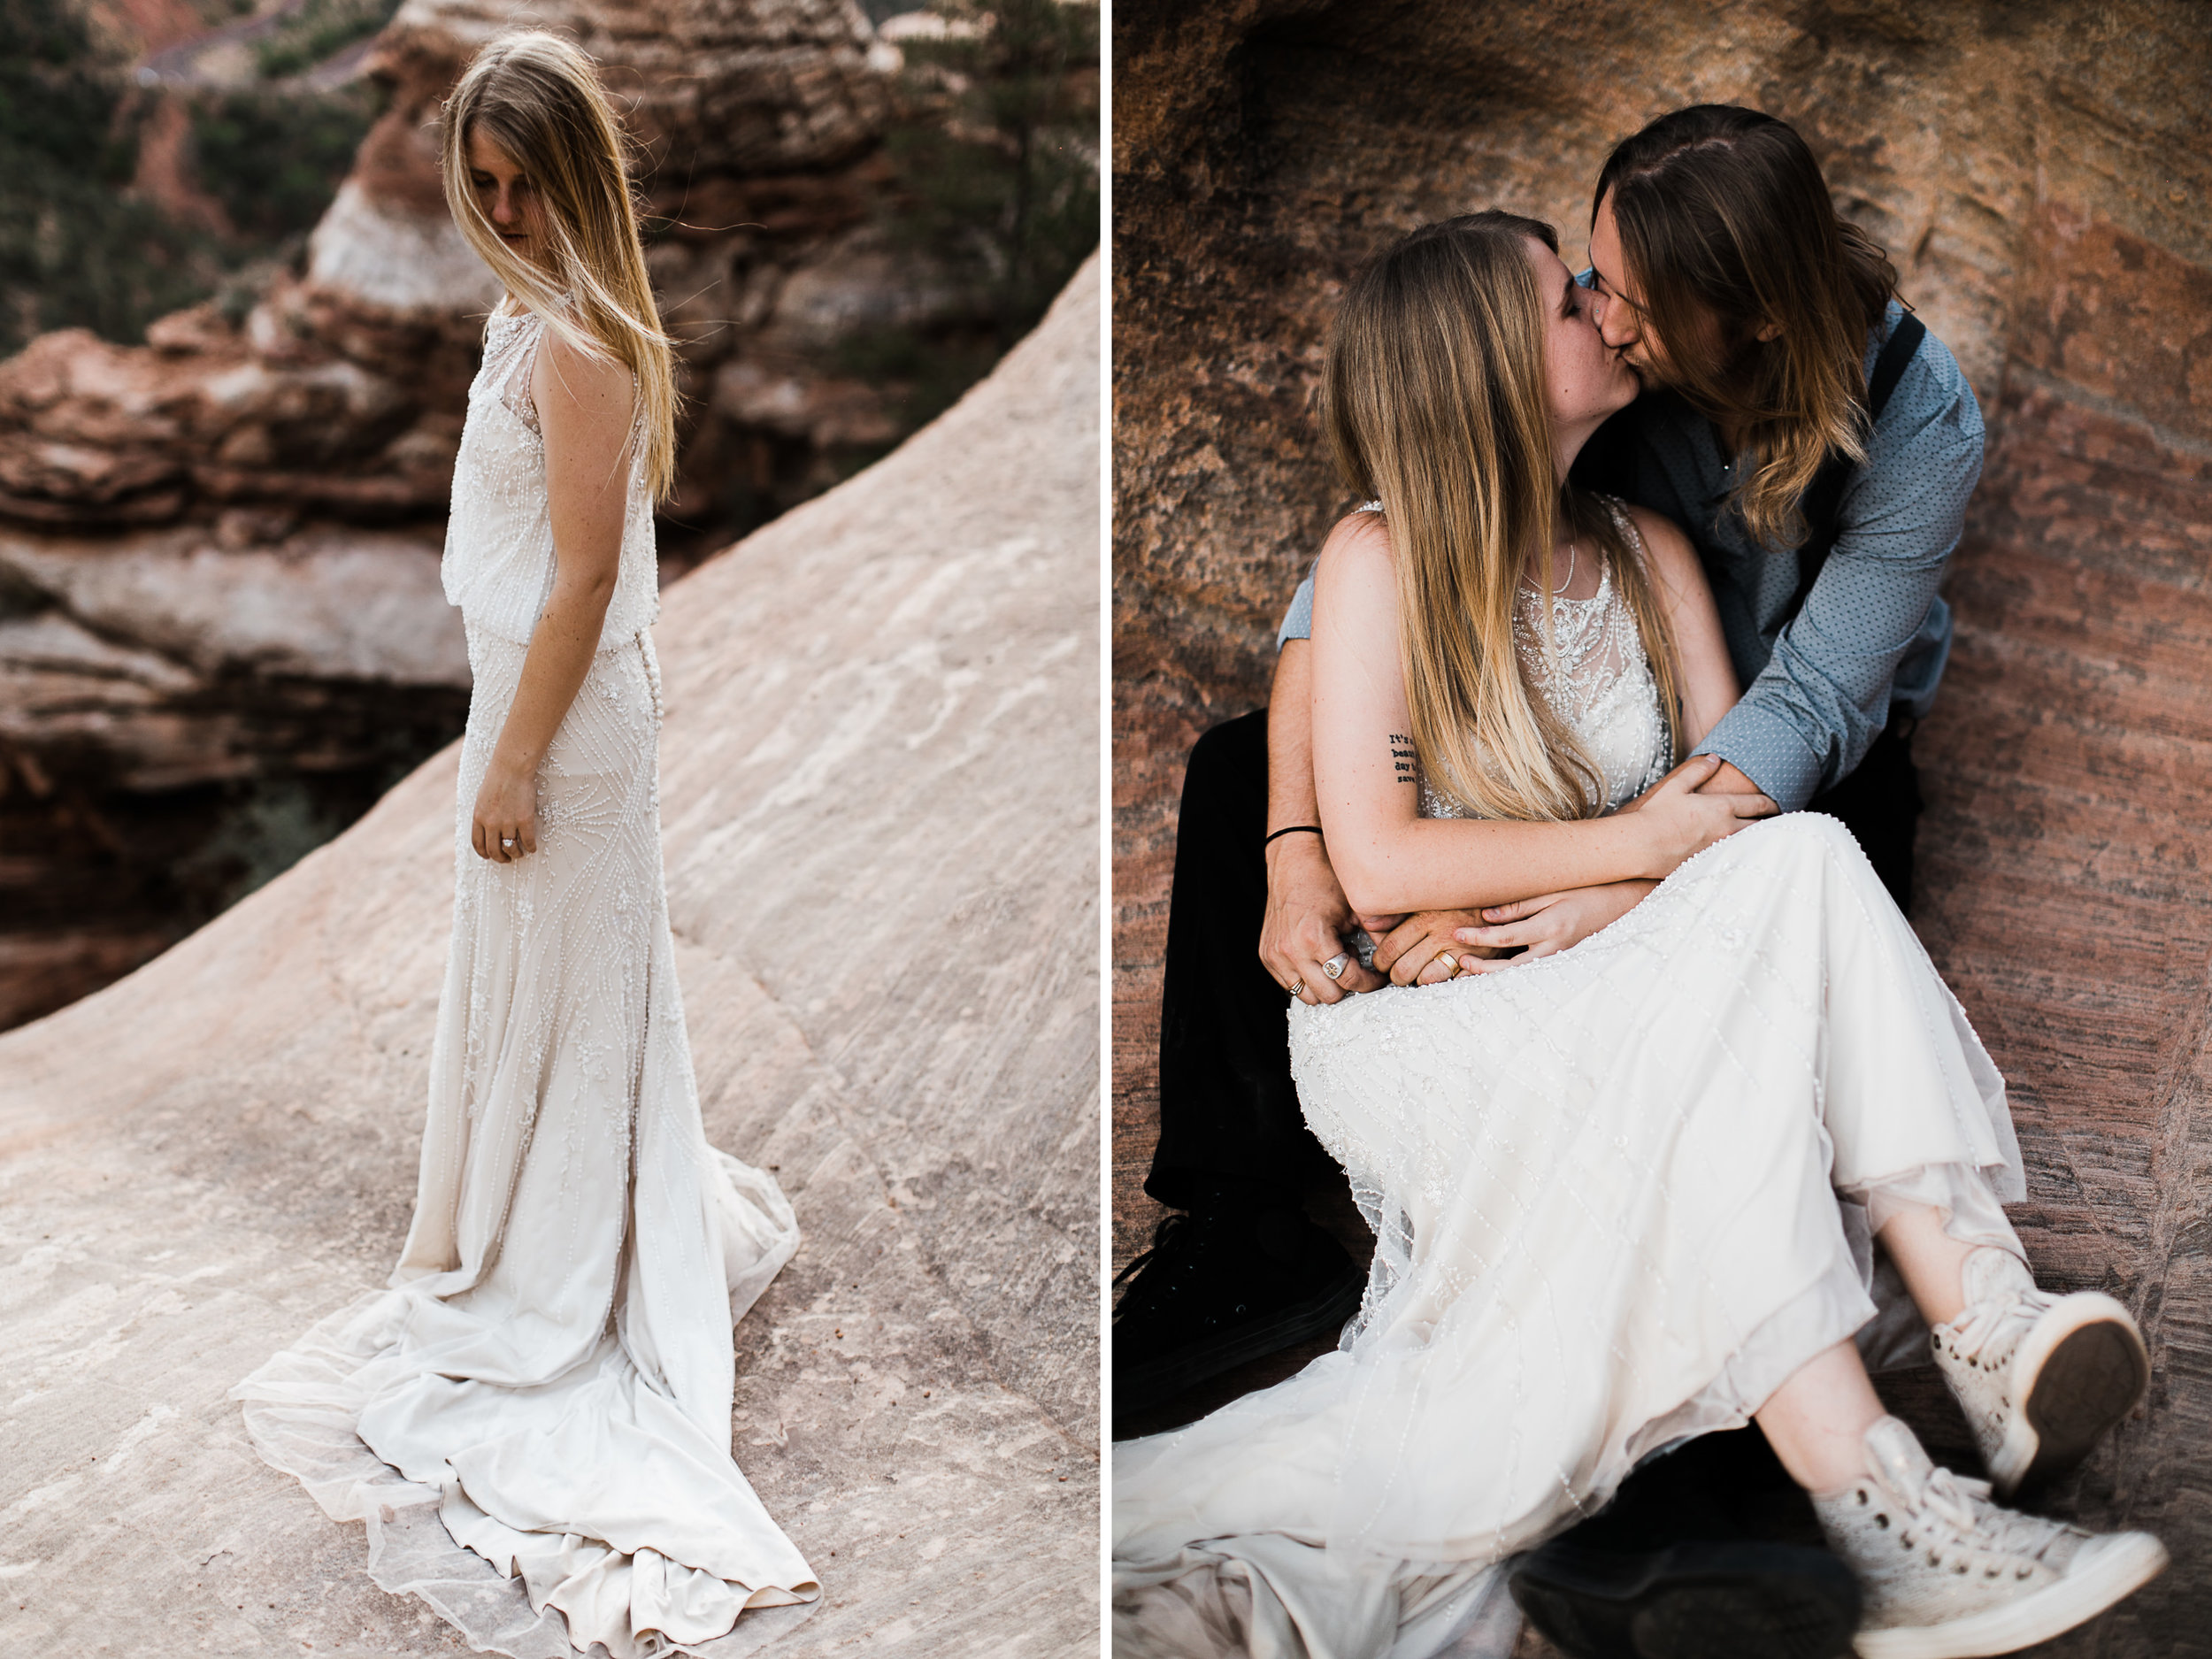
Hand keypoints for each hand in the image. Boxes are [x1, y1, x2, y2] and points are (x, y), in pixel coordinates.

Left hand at [471, 760, 538, 862]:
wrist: (512, 767)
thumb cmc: (498, 779)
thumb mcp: (482, 799)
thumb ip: (483, 815)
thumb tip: (486, 829)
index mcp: (478, 818)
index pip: (478, 844)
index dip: (485, 854)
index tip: (490, 856)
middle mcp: (491, 823)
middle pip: (494, 851)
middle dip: (501, 858)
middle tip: (507, 859)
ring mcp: (508, 822)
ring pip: (511, 849)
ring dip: (516, 855)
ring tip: (520, 853)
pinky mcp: (525, 820)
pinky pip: (528, 841)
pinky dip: (530, 847)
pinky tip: (532, 847)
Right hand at [1261, 832, 1387, 1004]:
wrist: (1292, 861)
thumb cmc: (1324, 878)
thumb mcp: (1355, 907)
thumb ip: (1376, 935)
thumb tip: (1392, 957)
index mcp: (1315, 938)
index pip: (1348, 980)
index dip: (1369, 982)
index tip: (1377, 977)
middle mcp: (1291, 950)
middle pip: (1329, 995)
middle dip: (1348, 985)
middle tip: (1357, 967)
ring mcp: (1275, 954)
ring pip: (1307, 995)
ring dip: (1325, 985)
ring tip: (1335, 960)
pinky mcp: (1266, 954)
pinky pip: (1289, 984)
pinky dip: (1307, 978)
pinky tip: (1318, 957)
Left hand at [1374, 910, 1501, 985]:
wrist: (1499, 901)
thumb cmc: (1456, 902)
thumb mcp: (1426, 899)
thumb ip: (1397, 912)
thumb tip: (1368, 924)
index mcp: (1425, 917)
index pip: (1390, 947)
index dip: (1380, 960)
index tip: (1381, 962)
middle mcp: (1441, 934)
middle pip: (1403, 968)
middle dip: (1394, 976)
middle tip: (1395, 973)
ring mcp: (1459, 950)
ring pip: (1423, 979)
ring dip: (1414, 982)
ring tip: (1413, 976)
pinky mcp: (1474, 961)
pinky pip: (1448, 983)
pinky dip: (1436, 983)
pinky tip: (1434, 976)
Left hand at [1451, 881, 1655, 972]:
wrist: (1621, 905)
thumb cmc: (1585, 892)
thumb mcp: (1552, 892)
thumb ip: (1519, 905)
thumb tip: (1486, 915)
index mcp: (1550, 927)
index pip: (1506, 938)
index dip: (1478, 938)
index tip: (1456, 935)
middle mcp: (1554, 949)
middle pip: (1510, 968)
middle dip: (1481, 967)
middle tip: (1458, 960)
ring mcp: (1559, 959)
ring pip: (1520, 975)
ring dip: (1493, 976)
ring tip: (1469, 970)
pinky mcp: (1561, 962)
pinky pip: (1531, 972)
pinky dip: (1510, 974)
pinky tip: (1493, 971)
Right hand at [1634, 753, 1775, 875]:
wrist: (1642, 846)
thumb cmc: (1656, 814)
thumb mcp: (1676, 787)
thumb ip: (1698, 771)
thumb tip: (1714, 758)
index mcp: (1722, 807)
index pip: (1759, 805)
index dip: (1772, 803)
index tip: (1777, 803)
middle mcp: (1727, 829)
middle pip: (1760, 827)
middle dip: (1771, 823)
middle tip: (1775, 821)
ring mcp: (1720, 849)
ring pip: (1750, 844)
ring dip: (1758, 839)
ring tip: (1762, 837)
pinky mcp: (1711, 863)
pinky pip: (1734, 857)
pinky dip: (1741, 853)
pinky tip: (1740, 853)